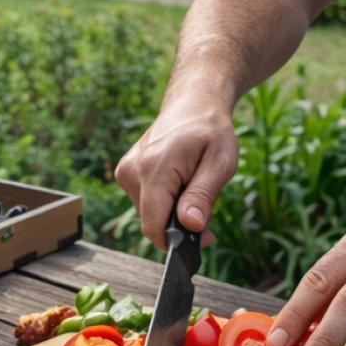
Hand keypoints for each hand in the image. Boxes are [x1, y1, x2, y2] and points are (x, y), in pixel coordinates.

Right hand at [115, 96, 237, 247]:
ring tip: (190, 184)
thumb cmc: (210, 131)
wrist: (193, 103)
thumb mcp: (220, 163)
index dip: (177, 241)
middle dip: (179, 223)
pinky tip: (178, 180)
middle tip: (205, 203)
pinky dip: (164, 200)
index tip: (203, 238)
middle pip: (152, 222)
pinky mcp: (125, 174)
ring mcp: (125, 172)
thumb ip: (203, 196)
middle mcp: (131, 171)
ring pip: (149, 214)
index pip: (154, 226)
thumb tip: (190, 226)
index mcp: (153, 169)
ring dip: (172, 210)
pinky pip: (145, 202)